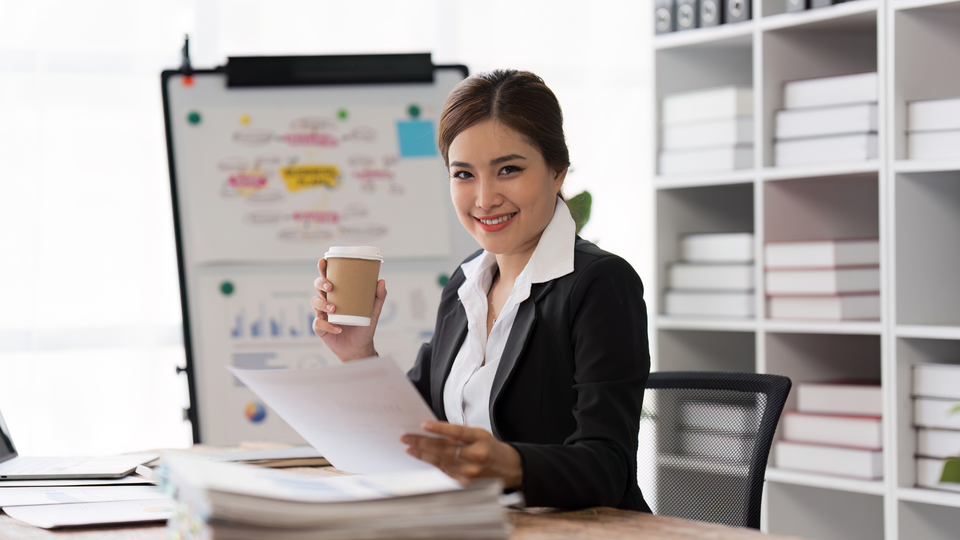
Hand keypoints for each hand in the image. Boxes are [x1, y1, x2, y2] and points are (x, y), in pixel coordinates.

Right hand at [311, 258, 386, 362]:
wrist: (360, 348)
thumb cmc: (364, 326)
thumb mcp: (374, 311)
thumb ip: (378, 297)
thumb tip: (381, 281)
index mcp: (338, 294)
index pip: (329, 277)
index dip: (323, 268)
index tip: (324, 261)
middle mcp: (328, 302)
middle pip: (318, 287)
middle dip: (321, 283)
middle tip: (330, 287)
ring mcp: (322, 314)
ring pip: (315, 303)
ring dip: (322, 304)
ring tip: (334, 309)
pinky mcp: (320, 328)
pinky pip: (319, 324)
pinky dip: (328, 326)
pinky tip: (338, 328)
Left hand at [401, 422, 522, 488]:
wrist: (507, 469)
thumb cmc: (491, 448)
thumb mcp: (479, 434)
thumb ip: (460, 433)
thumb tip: (438, 432)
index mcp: (481, 440)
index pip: (457, 433)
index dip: (440, 429)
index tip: (424, 425)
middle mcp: (475, 457)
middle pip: (444, 449)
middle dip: (422, 443)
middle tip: (406, 437)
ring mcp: (469, 472)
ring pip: (440, 461)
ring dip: (422, 453)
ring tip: (409, 446)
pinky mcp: (464, 482)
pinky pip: (444, 470)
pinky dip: (431, 462)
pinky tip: (421, 456)